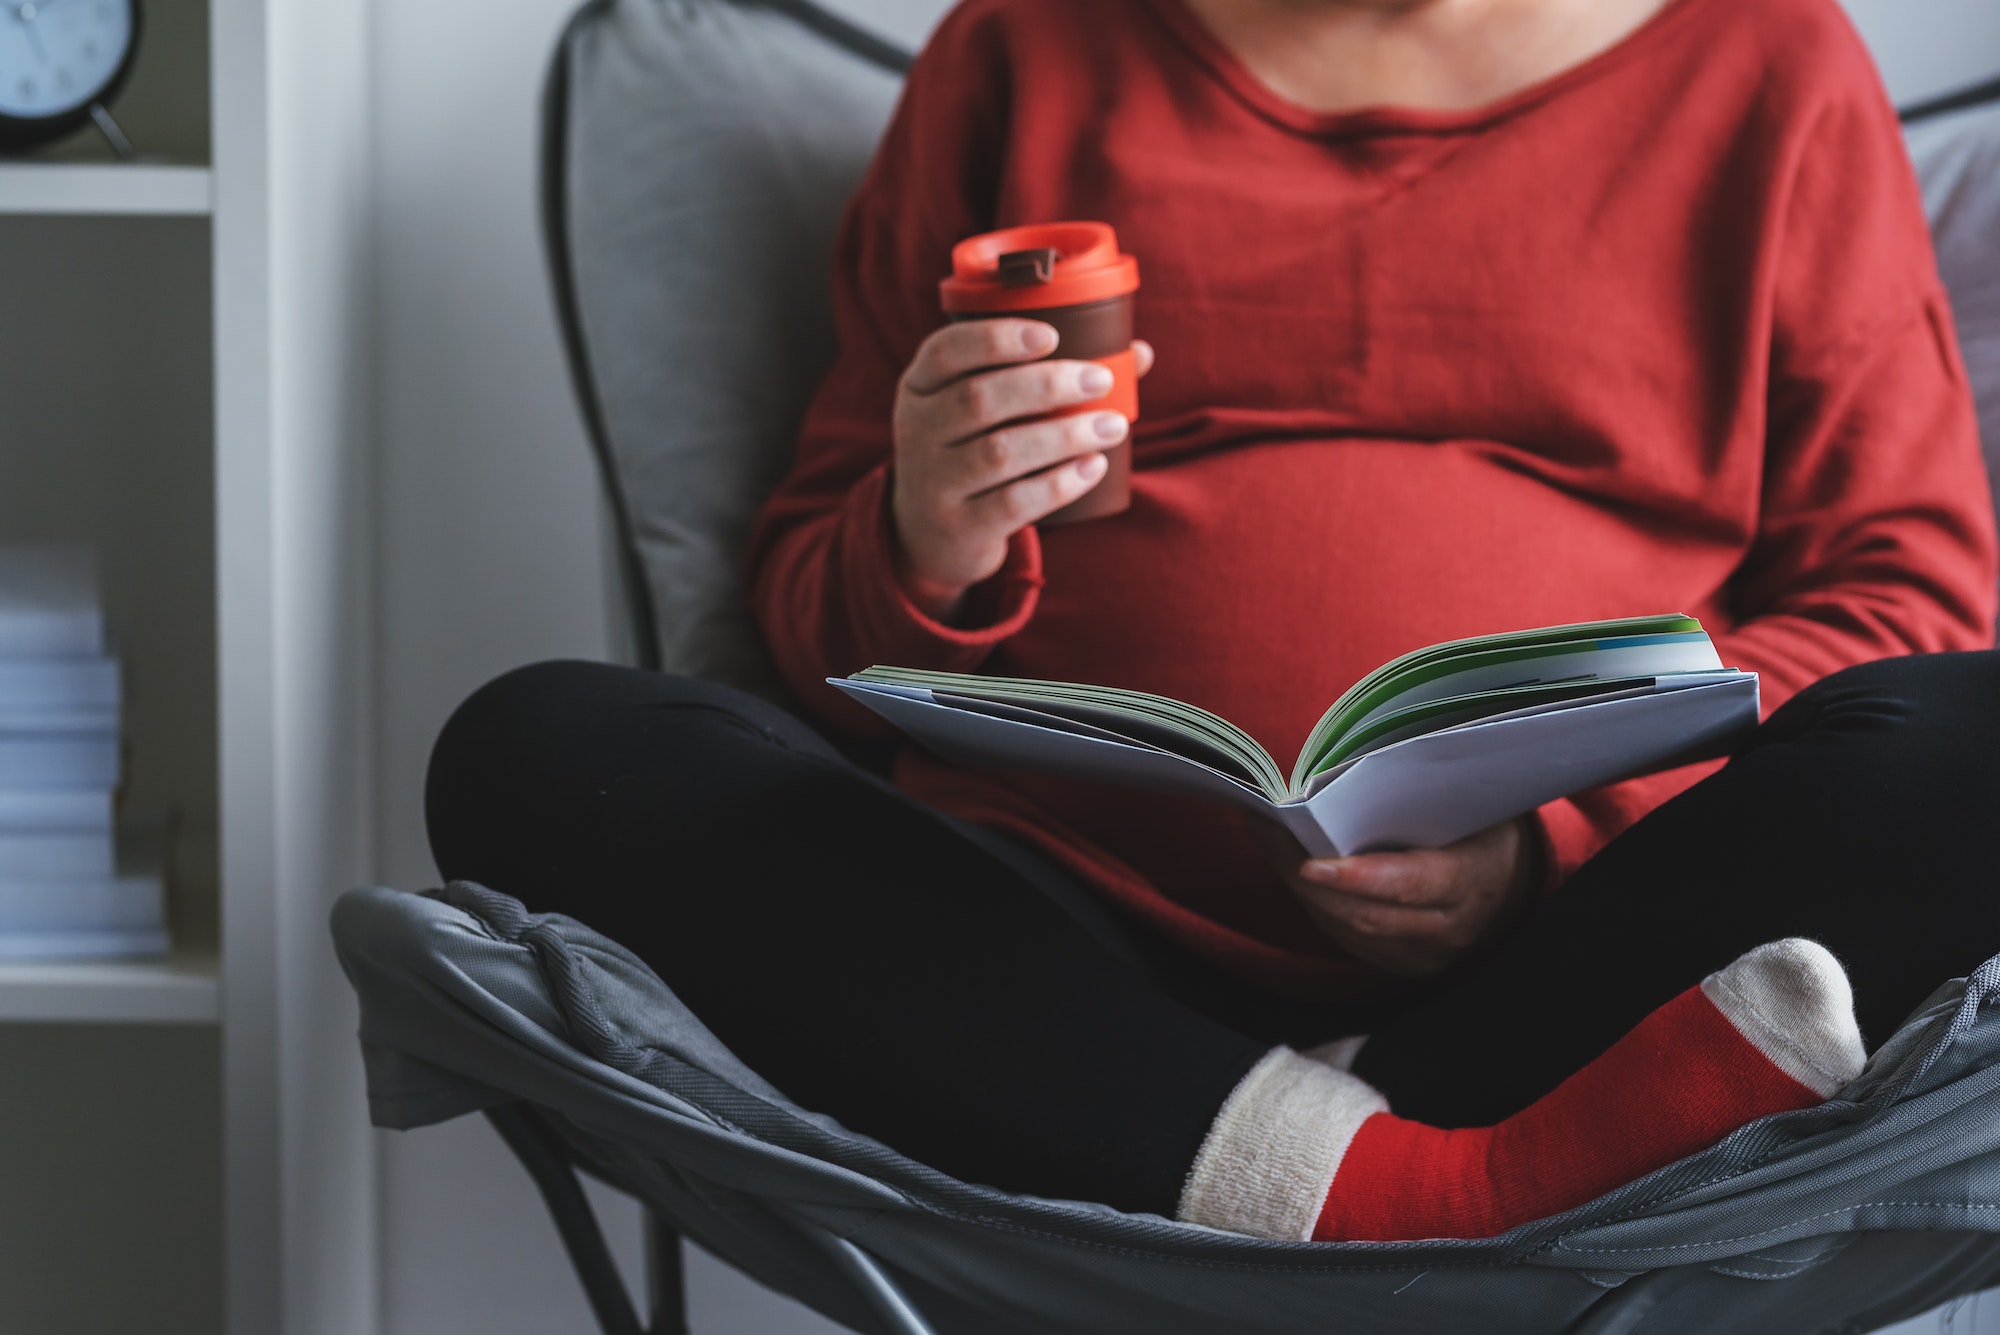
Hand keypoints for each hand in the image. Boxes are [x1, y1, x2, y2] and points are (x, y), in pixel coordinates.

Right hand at [891, 319, 1153, 619]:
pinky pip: (1014, 503)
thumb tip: (1137, 355)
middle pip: (979, 399)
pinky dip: (1060, 483)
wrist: (931, 533)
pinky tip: (1094, 467)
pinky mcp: (960, 526)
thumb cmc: (974, 449)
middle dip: (1046, 384)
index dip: (997, 339)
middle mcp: (917, 431)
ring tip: (1113, 426)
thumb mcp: (985, 411)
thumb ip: (1044, 374)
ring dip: (1065, 435)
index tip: (1051, 336)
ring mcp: (933, 483)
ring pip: (1000, 452)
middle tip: (1101, 379)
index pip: (947, 351)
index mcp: (920, 387)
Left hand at [1277, 817, 1540, 977]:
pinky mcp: (1400, 964)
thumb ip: (1424, 794)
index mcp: (1475, 880)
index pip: (1413, 886)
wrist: (1512, 882)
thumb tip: (1345, 773)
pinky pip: (1346, 938)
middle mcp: (1450, 929)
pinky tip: (1293, 868)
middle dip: (1309, 877)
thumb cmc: (1482, 826)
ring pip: (1348, 928)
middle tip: (1269, 831)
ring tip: (1270, 841)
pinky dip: (1315, 902)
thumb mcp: (1471, 802)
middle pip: (1366, 914)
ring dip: (1303, 889)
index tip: (1313, 863)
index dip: (1360, 879)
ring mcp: (1424, 954)